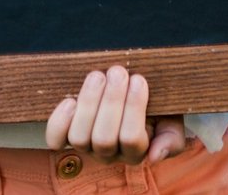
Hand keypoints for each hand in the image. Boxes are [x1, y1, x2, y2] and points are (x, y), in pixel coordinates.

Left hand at [45, 66, 187, 164]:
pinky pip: (56, 139)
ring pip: (80, 137)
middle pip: (104, 139)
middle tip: (118, 71)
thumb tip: (155, 155)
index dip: (134, 108)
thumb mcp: (171, 119)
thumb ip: (171, 138)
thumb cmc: (154, 106)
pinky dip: (59, 121)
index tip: (139, 79)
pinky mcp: (66, 135)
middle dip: (111, 101)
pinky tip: (70, 100)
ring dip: (88, 104)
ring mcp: (86, 145)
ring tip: (97, 76)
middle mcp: (109, 153)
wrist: (131, 92)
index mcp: (136, 151)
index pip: (132, 138)